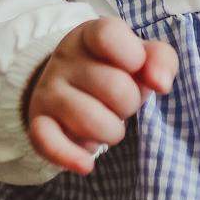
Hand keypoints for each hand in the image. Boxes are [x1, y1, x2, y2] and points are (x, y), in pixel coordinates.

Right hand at [23, 17, 178, 174]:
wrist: (71, 86)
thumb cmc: (115, 70)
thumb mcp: (141, 57)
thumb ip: (161, 60)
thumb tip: (161, 83)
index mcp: (89, 35)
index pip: (108, 36)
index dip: (133, 57)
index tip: (137, 66)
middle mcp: (64, 59)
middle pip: (115, 88)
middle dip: (130, 103)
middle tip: (122, 101)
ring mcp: (48, 91)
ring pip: (90, 120)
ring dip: (112, 131)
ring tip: (108, 123)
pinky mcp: (38, 121)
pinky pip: (48, 143)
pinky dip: (70, 157)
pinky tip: (86, 164)